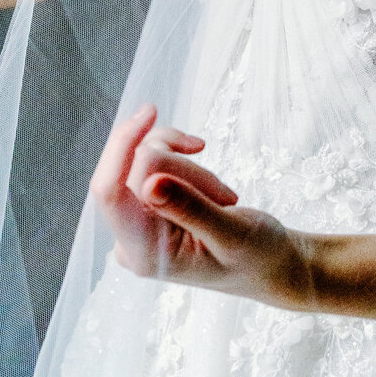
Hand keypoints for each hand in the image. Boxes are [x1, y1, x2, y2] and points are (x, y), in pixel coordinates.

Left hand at [90, 106, 311, 308]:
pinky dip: (182, 158)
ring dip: (188, 165)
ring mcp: (136, 222)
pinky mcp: (146, 206)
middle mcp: (129, 239)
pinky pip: (150, 160)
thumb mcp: (233, 234)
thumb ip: (190, 210)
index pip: (110, 193)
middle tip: (224, 193)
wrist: (264, 264)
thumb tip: (148, 183)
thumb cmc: (255, 257)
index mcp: (145, 254)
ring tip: (221, 196)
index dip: (123, 146)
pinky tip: (208, 182)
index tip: (150, 112)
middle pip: (134, 169)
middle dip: (181, 165)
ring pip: (143, 157)